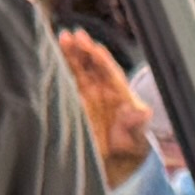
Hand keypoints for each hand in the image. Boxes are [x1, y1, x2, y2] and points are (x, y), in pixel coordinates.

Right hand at [53, 27, 156, 182]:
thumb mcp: (137, 134)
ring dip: (69, 54)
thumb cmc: (129, 142)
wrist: (116, 158)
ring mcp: (86, 92)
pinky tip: (50, 59)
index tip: (92, 47)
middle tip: (70, 36)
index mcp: (118, 90)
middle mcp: (101, 87)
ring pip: (76, 68)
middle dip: (81, 49)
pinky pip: (65, 82)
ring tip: (61, 39)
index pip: (109, 70)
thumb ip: (138, 123)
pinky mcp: (73, 100)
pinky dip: (58, 71)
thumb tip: (143, 112)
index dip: (101, 58)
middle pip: (90, 64)